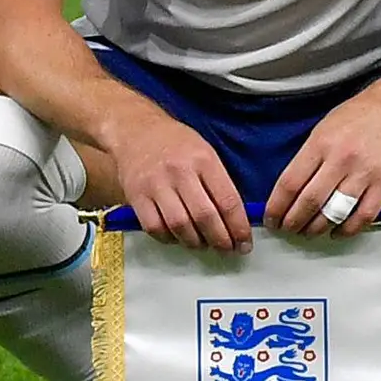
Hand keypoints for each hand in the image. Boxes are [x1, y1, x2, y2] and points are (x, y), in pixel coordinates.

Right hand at [108, 103, 251, 250]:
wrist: (136, 130)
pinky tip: (178, 238)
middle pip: (204, 216)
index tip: (245, 242)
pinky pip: (155, 227)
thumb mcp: (205, 152)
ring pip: (180, 225)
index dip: (238, 226)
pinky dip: (169, 239)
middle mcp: (180, 172)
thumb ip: (219, 182)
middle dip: (220, 240)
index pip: (227, 200)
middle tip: (228, 249)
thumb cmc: (176, 143)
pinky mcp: (136, 196)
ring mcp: (156, 185)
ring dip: (196, 242)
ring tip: (204, 244)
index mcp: (204, 160)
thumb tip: (236, 218)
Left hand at [266, 89, 380, 239]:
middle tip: (287, 228)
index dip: (276, 207)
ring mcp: (365, 173)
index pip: (290, 183)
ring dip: (316, 228)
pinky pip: (363, 217)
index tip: (271, 218)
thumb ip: (305, 160)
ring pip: (335, 213)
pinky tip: (335, 231)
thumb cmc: (354, 119)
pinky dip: (346, 230)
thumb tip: (286, 193)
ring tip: (307, 230)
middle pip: (310, 202)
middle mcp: (343, 159)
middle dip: (293, 222)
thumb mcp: (321, 130)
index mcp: (322, 143)